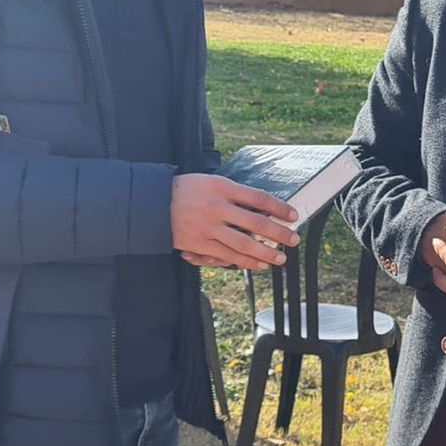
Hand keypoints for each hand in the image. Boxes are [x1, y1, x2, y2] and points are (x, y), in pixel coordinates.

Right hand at [171, 173, 298, 270]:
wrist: (151, 203)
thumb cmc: (185, 190)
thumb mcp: (211, 182)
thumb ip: (234, 193)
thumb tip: (262, 207)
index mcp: (222, 188)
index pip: (258, 198)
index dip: (279, 208)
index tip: (293, 215)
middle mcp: (217, 207)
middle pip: (256, 223)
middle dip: (279, 233)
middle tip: (294, 239)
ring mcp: (208, 227)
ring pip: (244, 244)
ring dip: (266, 253)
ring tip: (280, 258)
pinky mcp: (199, 244)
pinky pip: (227, 256)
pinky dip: (246, 262)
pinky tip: (258, 264)